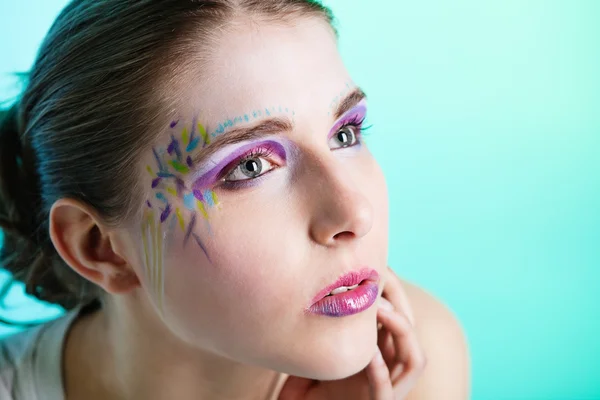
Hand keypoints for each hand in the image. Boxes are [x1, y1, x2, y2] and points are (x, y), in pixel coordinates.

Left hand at [278, 266, 426, 399]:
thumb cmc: (315, 378)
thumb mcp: (325, 340)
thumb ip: (331, 318)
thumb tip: (326, 276)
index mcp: (382, 348)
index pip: (400, 314)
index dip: (394, 290)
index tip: (377, 267)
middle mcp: (390, 366)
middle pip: (411, 330)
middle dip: (399, 303)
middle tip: (379, 280)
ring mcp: (387, 388)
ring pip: (415, 359)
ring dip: (401, 331)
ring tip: (380, 309)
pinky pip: (387, 393)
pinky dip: (380, 373)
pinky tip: (369, 355)